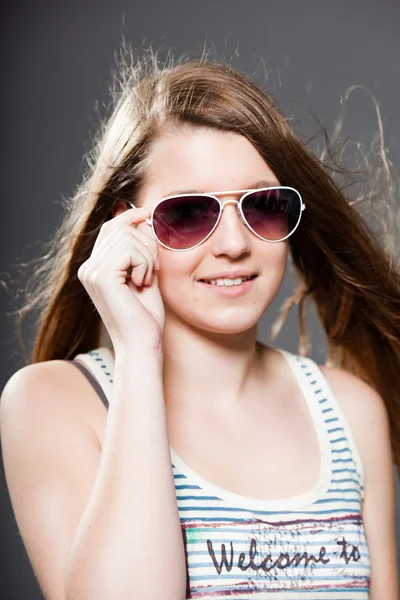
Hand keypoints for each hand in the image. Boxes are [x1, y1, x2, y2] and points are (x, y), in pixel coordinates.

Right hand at [77, 205, 164, 354]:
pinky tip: (141, 284)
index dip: (131, 216)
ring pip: (128, 236)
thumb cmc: (145, 317)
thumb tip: (142, 217)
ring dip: (148, 257)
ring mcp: (91, 271)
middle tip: (152, 271)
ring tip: (146, 280)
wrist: (142, 345)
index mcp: (94, 268)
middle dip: (146, 243)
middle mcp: (88, 268)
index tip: (150, 212)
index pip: (111, 228)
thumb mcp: (145, 274)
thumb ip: (141, 248)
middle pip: (121, 228)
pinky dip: (145, 264)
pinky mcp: (101, 276)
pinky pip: (131, 249)